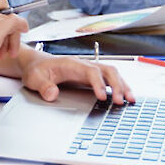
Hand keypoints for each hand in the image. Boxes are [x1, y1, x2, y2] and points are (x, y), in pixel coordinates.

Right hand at [0, 0, 27, 91]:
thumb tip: (8, 24)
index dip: (6, 14)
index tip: (8, 28)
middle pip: (7, 12)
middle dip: (10, 30)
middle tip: (6, 48)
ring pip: (12, 20)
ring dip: (13, 38)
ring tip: (2, 54)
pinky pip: (16, 22)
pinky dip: (21, 30)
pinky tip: (14, 48)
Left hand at [20, 52, 134, 103]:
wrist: (35, 64)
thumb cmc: (36, 70)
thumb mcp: (34, 78)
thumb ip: (43, 86)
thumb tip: (53, 94)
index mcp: (71, 64)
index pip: (90, 71)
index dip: (98, 83)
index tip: (102, 96)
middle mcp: (83, 65)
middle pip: (106, 70)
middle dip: (116, 84)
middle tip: (121, 101)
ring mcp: (88, 70)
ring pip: (111, 73)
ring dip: (122, 85)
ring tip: (130, 100)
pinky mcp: (90, 77)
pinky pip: (109, 79)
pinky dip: (119, 86)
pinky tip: (125, 97)